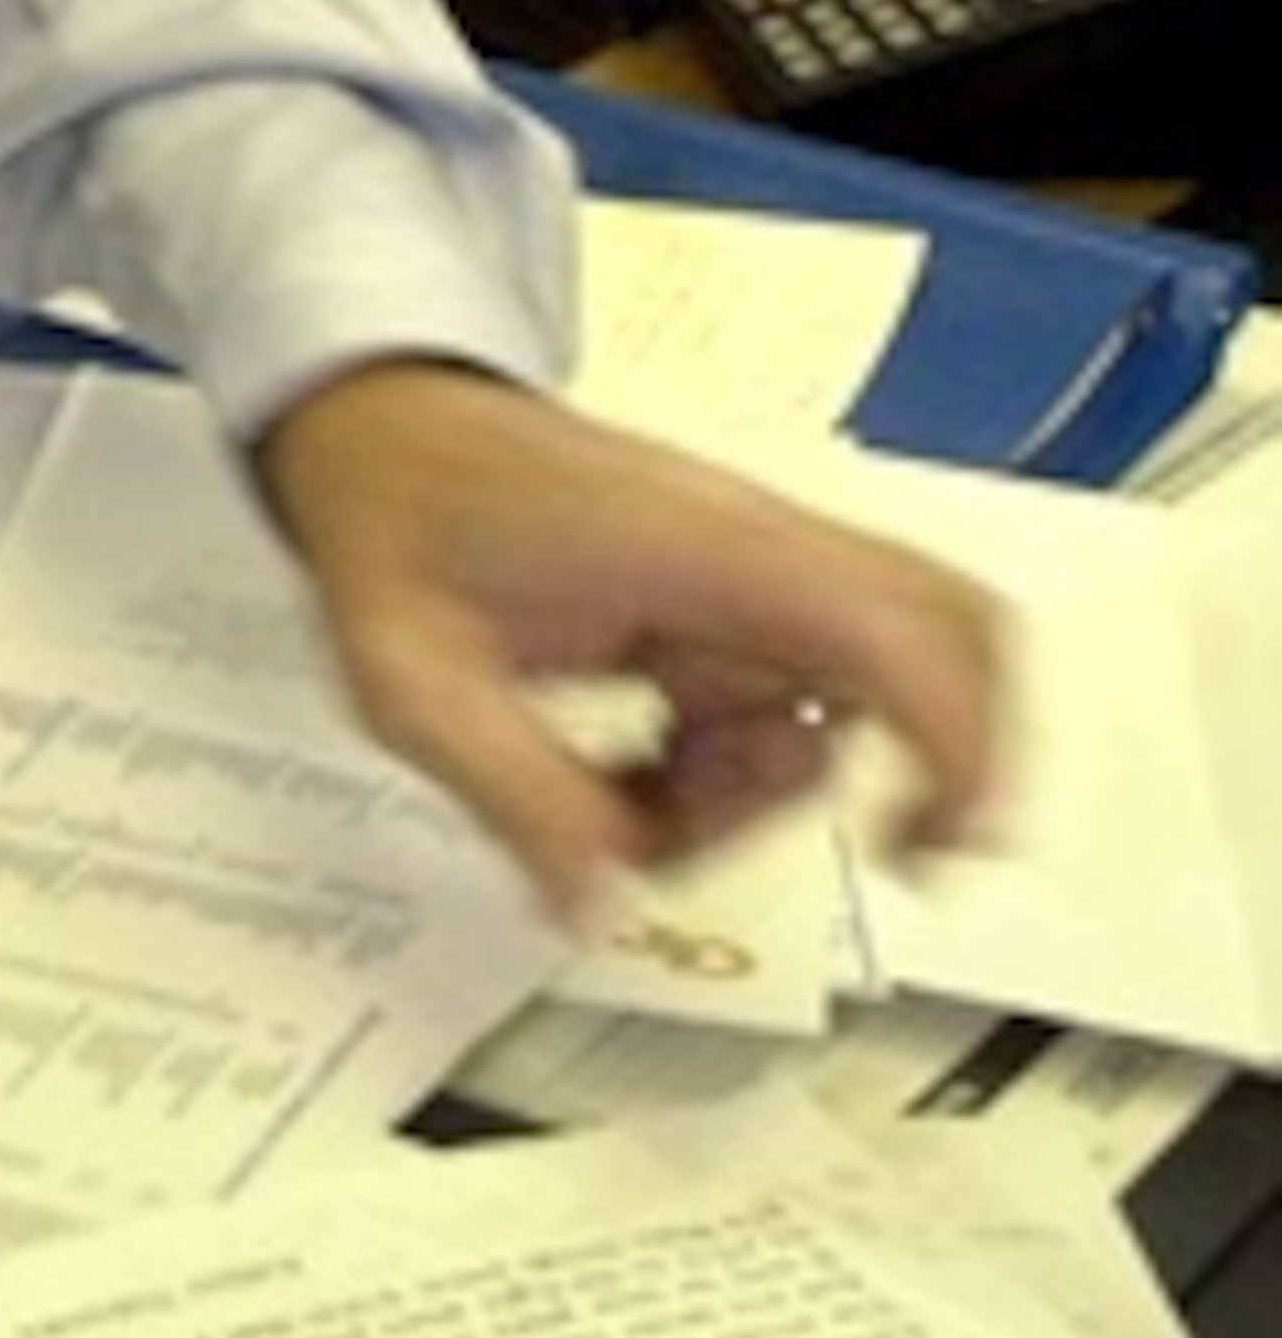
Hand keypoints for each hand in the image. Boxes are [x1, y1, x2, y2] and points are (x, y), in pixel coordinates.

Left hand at [252, 361, 1005, 926]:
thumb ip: (518, 799)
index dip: (955, 742)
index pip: (891, 630)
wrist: (381, 429)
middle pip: (941, 641)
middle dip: (932, 765)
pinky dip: (735, 768)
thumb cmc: (398, 516)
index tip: (940, 844)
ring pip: (856, 698)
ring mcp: (754, 573)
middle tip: (890, 857)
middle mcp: (755, 550)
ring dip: (768, 788)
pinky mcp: (734, 601)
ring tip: (633, 798)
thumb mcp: (414, 681)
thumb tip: (598, 908)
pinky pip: (788, 700)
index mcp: (699, 548)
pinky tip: (638, 772)